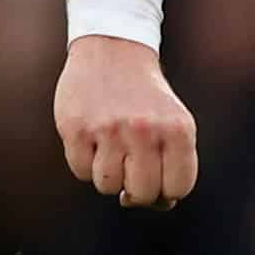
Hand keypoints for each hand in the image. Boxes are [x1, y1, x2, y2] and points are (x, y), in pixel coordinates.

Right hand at [57, 33, 200, 207]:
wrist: (114, 50)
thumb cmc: (147, 100)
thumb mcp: (174, 125)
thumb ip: (174, 167)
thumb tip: (162, 205)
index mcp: (178, 130)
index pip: (177, 189)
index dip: (166, 190)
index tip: (159, 174)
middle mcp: (145, 129)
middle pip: (142, 194)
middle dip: (136, 188)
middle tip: (132, 165)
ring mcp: (108, 129)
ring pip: (108, 186)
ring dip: (109, 174)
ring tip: (112, 146)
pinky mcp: (76, 128)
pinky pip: (81, 172)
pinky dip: (86, 163)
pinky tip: (92, 138)